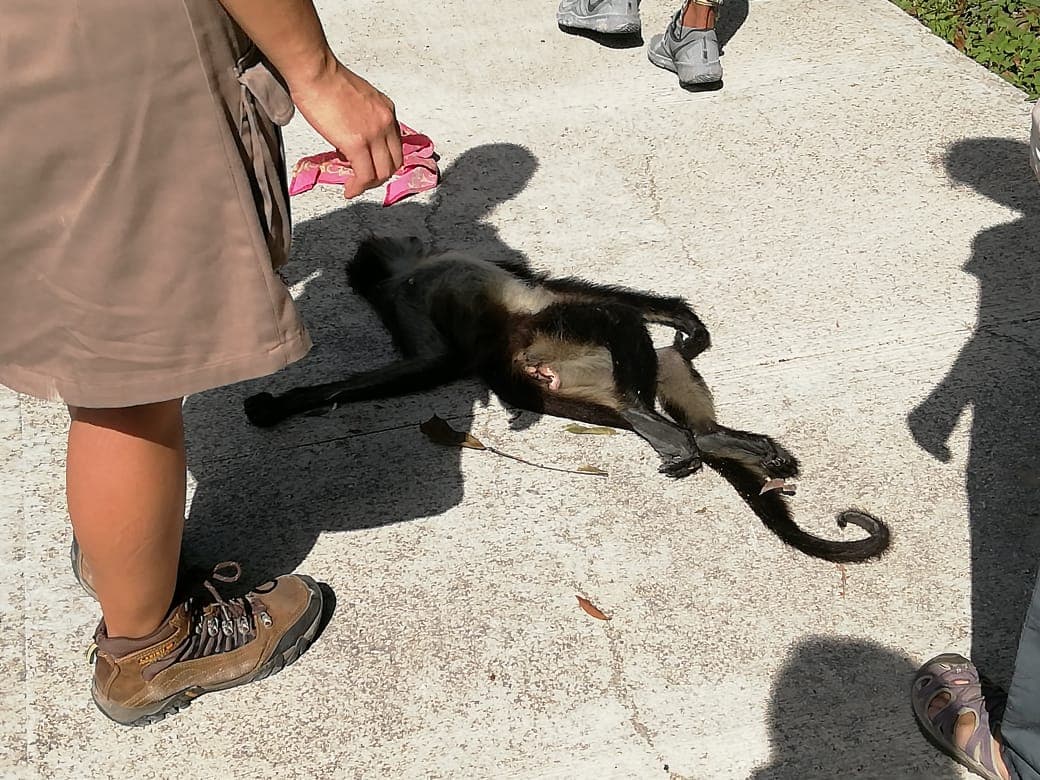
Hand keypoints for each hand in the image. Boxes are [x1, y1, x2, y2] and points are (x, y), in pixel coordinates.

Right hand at [288, 60, 403, 197]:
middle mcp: (386, 122)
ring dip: (369, 184)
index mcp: (386, 110)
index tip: (369, 165)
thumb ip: (362, 116)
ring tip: (354, 186)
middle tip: (363, 180)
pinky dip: (358, 187)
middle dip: (379, 175)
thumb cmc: (326, 79)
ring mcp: (374, 133)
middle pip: (394, 162)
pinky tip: (349, 190)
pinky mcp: (357, 143)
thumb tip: (352, 133)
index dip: (383, 160)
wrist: (315, 71)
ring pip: (382, 173)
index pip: (395, 145)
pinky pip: (364, 175)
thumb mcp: (356, 97)